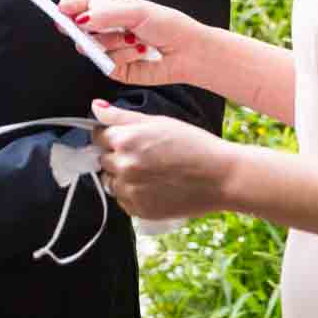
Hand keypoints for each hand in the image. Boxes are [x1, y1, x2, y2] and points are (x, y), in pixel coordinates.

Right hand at [58, 0, 206, 87]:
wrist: (188, 52)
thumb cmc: (168, 25)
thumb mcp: (136, 11)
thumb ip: (106, 13)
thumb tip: (81, 17)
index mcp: (111, 7)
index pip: (82, 6)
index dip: (69, 7)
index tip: (59, 10)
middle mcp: (108, 28)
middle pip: (81, 28)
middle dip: (89, 28)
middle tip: (93, 26)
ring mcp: (111, 49)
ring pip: (94, 47)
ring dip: (114, 43)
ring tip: (134, 39)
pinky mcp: (117, 68)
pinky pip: (107, 64)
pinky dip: (123, 57)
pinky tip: (139, 52)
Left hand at [91, 100, 231, 221]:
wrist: (220, 177)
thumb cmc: (194, 145)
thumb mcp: (158, 121)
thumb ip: (121, 116)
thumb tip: (96, 107)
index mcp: (125, 140)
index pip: (98, 136)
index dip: (111, 136)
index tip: (125, 139)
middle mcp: (123, 166)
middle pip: (103, 160)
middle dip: (117, 156)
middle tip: (144, 155)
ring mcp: (130, 190)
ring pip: (111, 182)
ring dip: (122, 177)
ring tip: (150, 172)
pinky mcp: (140, 210)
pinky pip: (124, 200)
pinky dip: (133, 194)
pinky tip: (154, 186)